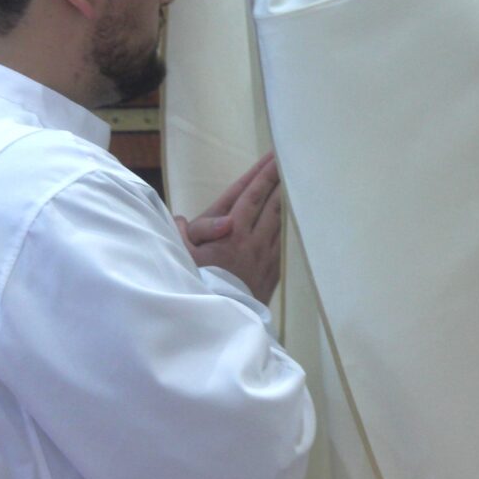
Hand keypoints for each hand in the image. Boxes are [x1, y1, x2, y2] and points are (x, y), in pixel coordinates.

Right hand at [176, 152, 282, 304]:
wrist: (221, 320)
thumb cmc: (198, 285)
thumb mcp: (183, 256)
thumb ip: (186, 233)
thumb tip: (184, 218)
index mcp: (231, 230)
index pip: (250, 195)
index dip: (262, 175)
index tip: (273, 158)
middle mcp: (252, 238)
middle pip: (270, 202)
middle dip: (279, 179)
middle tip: (290, 159)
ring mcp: (266, 254)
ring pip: (280, 220)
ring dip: (286, 199)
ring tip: (295, 181)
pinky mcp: (273, 270)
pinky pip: (284, 240)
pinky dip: (288, 224)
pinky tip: (291, 217)